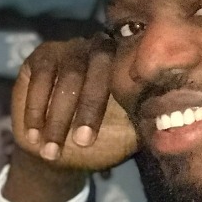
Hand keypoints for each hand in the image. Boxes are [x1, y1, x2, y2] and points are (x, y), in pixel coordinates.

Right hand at [12, 33, 137, 171]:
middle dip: (88, 109)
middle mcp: (99, 49)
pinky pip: (41, 77)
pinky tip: (34, 135)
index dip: (114, 105)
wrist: (59, 152)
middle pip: (97, 67)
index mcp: (126, 67)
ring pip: (68, 75)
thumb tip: (167, 123)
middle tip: (81, 143)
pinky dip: (36, 109)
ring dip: (58, 117)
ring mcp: (70, 49)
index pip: (125, 73)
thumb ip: (144, 125)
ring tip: (52, 150)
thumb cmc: (97, 144)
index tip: (99, 137)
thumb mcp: (124, 137)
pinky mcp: (42, 56)